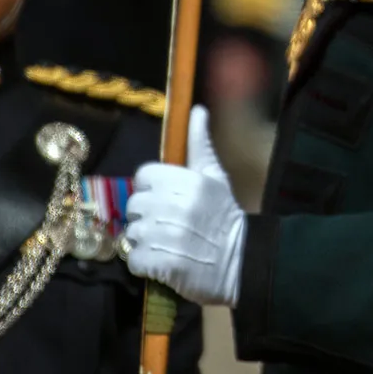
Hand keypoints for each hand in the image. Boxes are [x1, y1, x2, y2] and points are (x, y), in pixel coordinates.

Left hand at [122, 105, 245, 305]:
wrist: (241, 260)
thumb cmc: (225, 216)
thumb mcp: (215, 176)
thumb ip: (200, 143)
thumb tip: (197, 109)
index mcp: (184, 181)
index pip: (143, 176)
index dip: (150, 189)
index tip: (164, 200)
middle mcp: (171, 206)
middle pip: (134, 205)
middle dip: (145, 216)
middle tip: (165, 225)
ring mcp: (164, 236)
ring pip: (132, 232)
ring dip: (144, 241)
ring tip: (165, 244)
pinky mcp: (160, 263)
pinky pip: (134, 259)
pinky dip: (144, 264)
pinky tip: (162, 262)